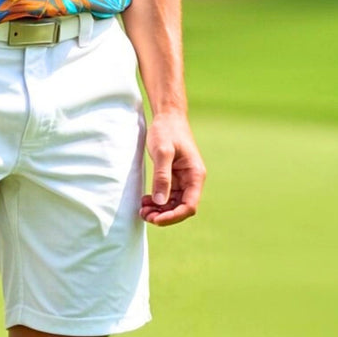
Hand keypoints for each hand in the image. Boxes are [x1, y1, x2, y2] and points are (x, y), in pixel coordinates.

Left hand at [140, 111, 205, 225]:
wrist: (167, 116)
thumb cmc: (167, 130)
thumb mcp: (163, 152)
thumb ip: (162, 176)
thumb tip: (159, 201)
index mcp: (195, 175)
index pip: (189, 205)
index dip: (174, 216)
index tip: (156, 220)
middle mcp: (192, 180)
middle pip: (181, 208)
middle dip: (164, 215)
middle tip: (144, 215)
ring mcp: (183, 179)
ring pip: (174, 203)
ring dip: (160, 210)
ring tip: (142, 210)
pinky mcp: (174, 177)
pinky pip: (168, 195)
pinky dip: (157, 201)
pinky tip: (145, 201)